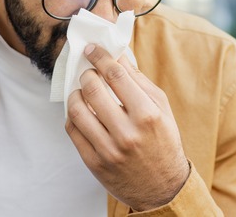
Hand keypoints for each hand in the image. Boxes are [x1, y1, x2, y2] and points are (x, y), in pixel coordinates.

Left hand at [66, 44, 189, 210]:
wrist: (162, 187)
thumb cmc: (163, 141)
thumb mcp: (161, 108)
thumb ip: (139, 81)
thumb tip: (118, 56)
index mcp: (147, 115)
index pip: (116, 75)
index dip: (100, 57)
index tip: (92, 49)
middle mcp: (127, 132)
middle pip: (93, 89)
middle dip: (87, 74)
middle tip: (88, 71)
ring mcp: (108, 149)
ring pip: (77, 110)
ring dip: (75, 93)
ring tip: (81, 91)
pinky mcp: (94, 162)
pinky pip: (72, 130)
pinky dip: (72, 115)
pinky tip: (80, 111)